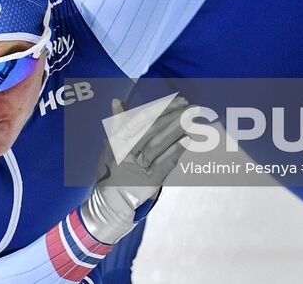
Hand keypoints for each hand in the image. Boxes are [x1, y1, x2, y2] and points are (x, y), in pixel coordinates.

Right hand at [79, 95, 191, 244]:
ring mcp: (138, 167)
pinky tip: (187, 140)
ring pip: (158, 144)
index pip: (142, 120)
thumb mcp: (110, 146)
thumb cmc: (111, 171)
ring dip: (176, 130)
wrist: (110, 203)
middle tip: (192, 107)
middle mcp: (127, 152)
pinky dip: (175, 151)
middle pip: (152, 130)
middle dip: (173, 116)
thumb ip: (118, 123)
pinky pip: (164, 163)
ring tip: (192, 119)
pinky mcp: (149, 181)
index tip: (179, 100)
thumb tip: (118, 101)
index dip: (161, 109)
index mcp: (118, 140)